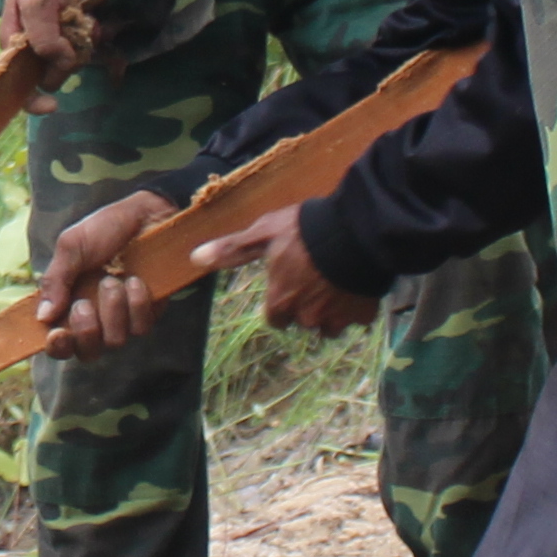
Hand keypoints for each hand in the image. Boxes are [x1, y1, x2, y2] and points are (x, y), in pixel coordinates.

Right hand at [0, 0, 85, 103]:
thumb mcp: (38, 5)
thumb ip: (45, 39)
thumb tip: (61, 63)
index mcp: (14, 45)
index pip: (18, 85)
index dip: (33, 100)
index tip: (54, 105)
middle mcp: (31, 47)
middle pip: (52, 74)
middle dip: (68, 61)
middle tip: (76, 39)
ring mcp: (52, 39)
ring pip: (70, 60)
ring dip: (82, 46)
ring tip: (85, 23)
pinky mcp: (68, 30)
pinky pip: (82, 45)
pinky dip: (90, 36)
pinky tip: (92, 22)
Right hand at [31, 191, 179, 357]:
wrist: (147, 213)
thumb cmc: (105, 228)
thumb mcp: (72, 246)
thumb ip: (56, 280)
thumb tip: (43, 317)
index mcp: (69, 304)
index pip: (59, 343)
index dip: (57, 347)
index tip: (58, 334)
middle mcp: (96, 318)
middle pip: (87, 353)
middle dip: (85, 331)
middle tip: (84, 304)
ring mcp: (123, 318)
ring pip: (114, 341)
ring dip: (111, 310)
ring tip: (112, 280)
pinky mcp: (148, 313)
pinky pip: (140, 327)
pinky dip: (136, 304)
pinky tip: (134, 281)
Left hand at [190, 205, 368, 334]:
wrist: (354, 232)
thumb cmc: (302, 231)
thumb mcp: (263, 234)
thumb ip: (232, 250)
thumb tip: (194, 258)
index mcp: (281, 302)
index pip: (275, 320)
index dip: (280, 304)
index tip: (286, 288)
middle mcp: (306, 318)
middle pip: (303, 322)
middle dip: (306, 307)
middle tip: (313, 280)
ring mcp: (336, 319)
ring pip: (330, 325)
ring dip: (331, 311)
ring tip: (336, 285)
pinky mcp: (363, 315)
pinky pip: (358, 318)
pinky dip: (357, 307)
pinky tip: (357, 284)